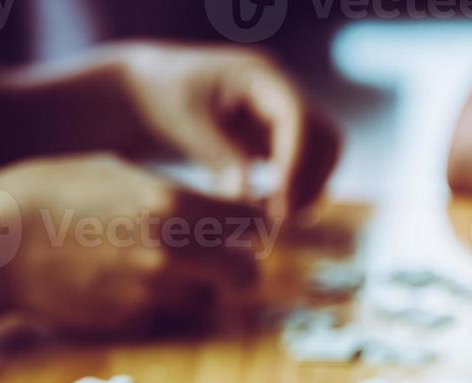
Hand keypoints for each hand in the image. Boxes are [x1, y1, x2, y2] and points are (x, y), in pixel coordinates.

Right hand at [0, 155, 263, 332]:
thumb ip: (174, 193)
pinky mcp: (133, 321)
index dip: (251, 228)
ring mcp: (153, 291)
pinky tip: (127, 285)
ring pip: (209, 300)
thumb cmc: (52, 194)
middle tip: (223, 263)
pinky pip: (169, 316)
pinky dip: (162, 306)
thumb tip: (216, 209)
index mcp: (173, 203)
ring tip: (162, 270)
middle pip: (246, 274)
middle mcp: (172, 251)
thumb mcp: (118, 172)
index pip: (251, 223)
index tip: (244, 230)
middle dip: (239, 269)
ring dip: (199, 290)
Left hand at [114, 42, 339, 222]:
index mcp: (260, 74)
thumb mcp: (183, 123)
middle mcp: (282, 90)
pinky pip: (306, 162)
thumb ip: (218, 156)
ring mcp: (283, 112)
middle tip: (284, 220)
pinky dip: (298, 187)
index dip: (297, 164)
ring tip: (280, 220)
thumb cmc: (157, 96)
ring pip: (322, 152)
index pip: (298, 118)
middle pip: (324, 136)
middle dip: (311, 179)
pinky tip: (273, 210)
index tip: (283, 205)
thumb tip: (248, 197)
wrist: (147, 89)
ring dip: (310, 187)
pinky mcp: (278, 133)